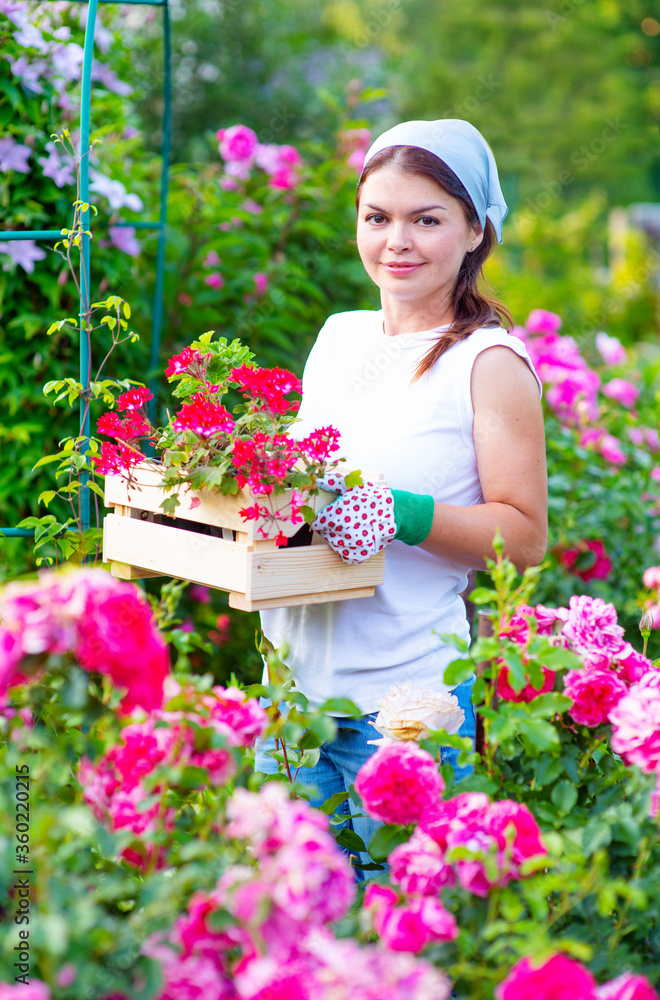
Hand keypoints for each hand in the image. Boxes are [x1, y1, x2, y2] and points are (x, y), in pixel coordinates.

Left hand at [312, 476, 434, 563]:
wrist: (396, 514)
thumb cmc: (374, 498)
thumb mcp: (354, 486)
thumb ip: (332, 483)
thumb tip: (317, 479)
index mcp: (337, 514)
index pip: (318, 522)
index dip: (321, 518)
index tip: (329, 515)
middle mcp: (342, 531)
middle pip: (324, 533)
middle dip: (331, 527)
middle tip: (344, 520)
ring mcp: (351, 545)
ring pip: (333, 544)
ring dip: (338, 537)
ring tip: (352, 528)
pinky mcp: (359, 555)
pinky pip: (345, 555)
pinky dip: (348, 549)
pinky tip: (356, 538)